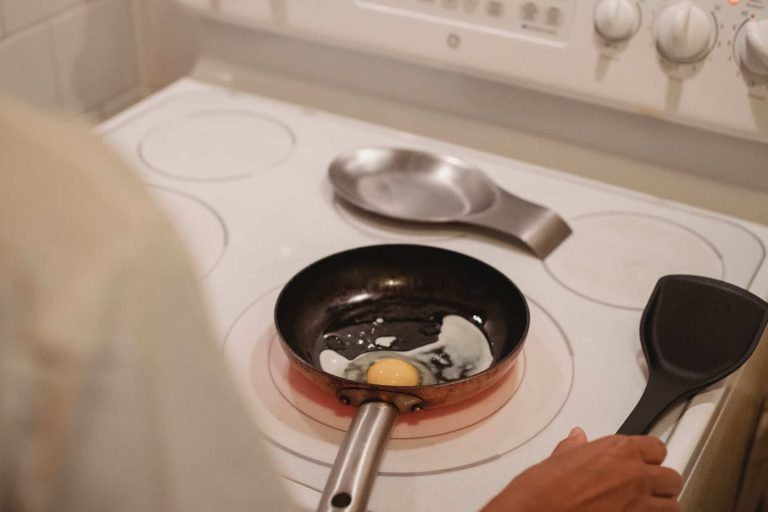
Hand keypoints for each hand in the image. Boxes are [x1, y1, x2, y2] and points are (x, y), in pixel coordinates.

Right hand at [481, 428, 682, 511]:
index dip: (650, 457)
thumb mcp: (557, 460)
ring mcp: (639, 505)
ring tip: (645, 508)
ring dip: (661, 507)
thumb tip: (578, 439)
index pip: (658, 448)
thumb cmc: (542, 490)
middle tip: (646, 489)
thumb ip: (575, 449)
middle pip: (672, 478)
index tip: (643, 463)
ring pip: (672, 506)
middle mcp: (634, 475)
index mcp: (618, 450)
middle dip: (661, 484)